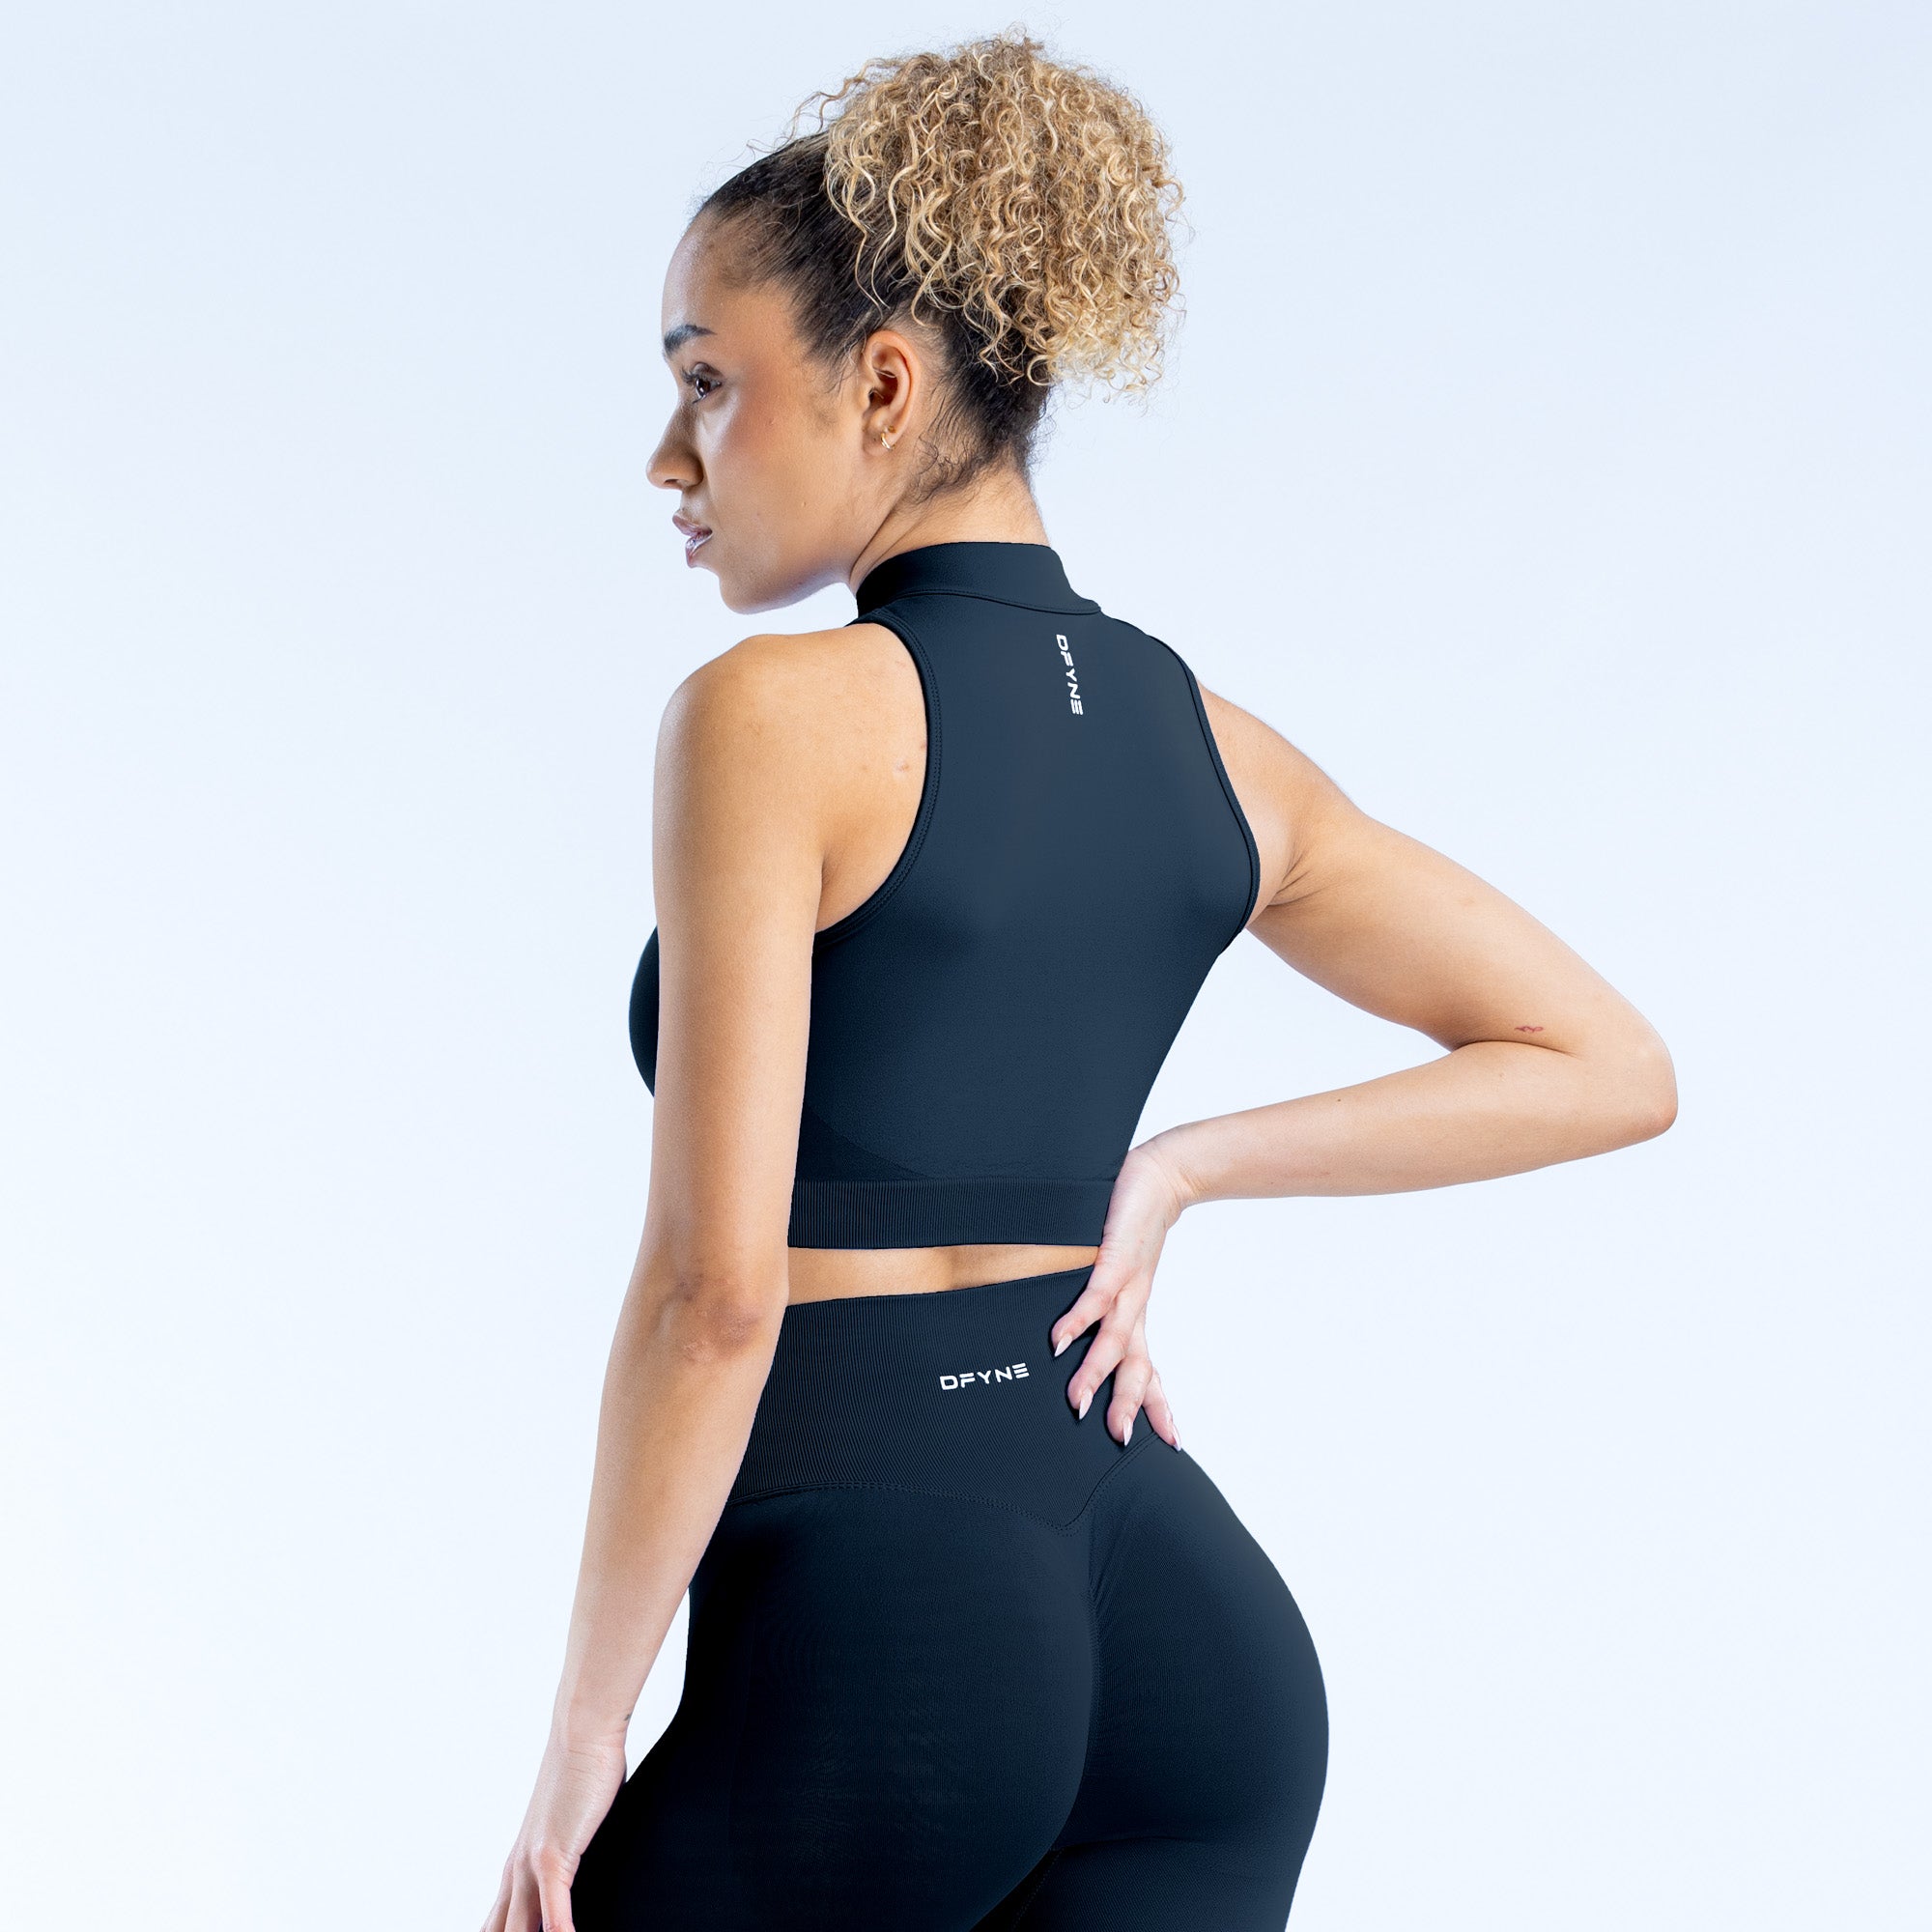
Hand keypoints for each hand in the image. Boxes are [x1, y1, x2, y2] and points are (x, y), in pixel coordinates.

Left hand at [482, 1724, 627, 1931]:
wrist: (581, 1732)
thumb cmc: (581, 1773)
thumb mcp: (569, 1827)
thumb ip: (567, 1856)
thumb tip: (574, 1867)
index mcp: (517, 1869)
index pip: (493, 1929)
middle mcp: (515, 1874)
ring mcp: (530, 1866)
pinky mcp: (553, 1854)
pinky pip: (553, 1911)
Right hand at [1050, 1135, 1192, 1448]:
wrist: (1163, 1175)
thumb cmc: (1136, 1224)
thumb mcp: (1121, 1269)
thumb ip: (1100, 1299)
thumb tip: (1070, 1326)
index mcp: (1135, 1312)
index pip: (1145, 1367)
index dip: (1155, 1404)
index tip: (1169, 1443)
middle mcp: (1135, 1304)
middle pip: (1134, 1363)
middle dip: (1126, 1403)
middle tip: (1118, 1440)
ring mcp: (1127, 1282)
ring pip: (1114, 1337)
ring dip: (1095, 1371)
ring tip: (1076, 1401)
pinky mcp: (1115, 1256)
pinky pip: (1095, 1294)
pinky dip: (1077, 1318)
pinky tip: (1059, 1339)